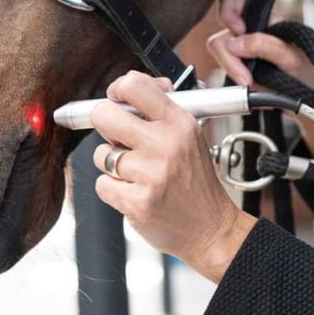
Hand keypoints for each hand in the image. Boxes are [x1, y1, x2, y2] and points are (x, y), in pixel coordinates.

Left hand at [90, 71, 255, 282]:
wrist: (212, 229)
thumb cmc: (198, 183)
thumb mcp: (190, 136)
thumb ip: (161, 111)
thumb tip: (129, 88)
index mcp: (179, 123)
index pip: (134, 85)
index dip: (117, 91)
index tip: (117, 101)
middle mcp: (165, 144)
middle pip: (104, 115)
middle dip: (105, 126)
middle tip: (118, 138)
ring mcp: (151, 174)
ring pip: (101, 154)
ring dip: (112, 164)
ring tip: (137, 173)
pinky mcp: (137, 202)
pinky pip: (103, 185)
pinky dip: (114, 190)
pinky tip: (136, 192)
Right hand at [206, 0, 313, 158]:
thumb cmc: (310, 71)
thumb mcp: (292, 55)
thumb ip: (264, 45)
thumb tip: (235, 43)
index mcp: (262, 22)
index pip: (232, 3)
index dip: (228, 14)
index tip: (238, 30)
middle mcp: (248, 38)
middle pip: (220, 38)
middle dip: (229, 58)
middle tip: (245, 75)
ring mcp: (243, 58)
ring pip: (222, 61)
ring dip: (234, 74)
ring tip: (254, 85)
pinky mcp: (241, 78)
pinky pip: (228, 81)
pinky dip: (239, 89)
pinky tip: (255, 90)